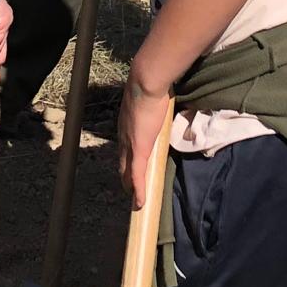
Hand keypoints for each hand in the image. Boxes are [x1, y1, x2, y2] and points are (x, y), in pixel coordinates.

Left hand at [116, 78, 171, 210]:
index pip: (123, 147)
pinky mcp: (139, 150)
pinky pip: (137, 175)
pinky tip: (140, 203)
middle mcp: (123, 136)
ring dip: (131, 186)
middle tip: (129, 189)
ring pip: (128, 171)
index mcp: (126, 124)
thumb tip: (164, 99)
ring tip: (134, 200)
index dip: (126, 159)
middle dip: (125, 176)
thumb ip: (154, 104)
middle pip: (122, 162)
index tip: (128, 167)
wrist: (146, 83)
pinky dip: (139, 190)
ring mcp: (130, 144)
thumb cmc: (151, 85)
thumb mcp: (150, 98)